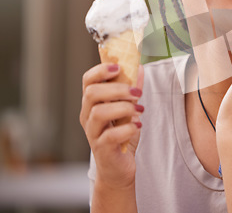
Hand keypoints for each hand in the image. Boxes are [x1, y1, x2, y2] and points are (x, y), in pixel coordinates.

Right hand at [80, 64, 143, 188]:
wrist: (118, 168)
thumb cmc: (121, 135)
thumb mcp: (129, 109)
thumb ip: (132, 89)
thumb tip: (139, 67)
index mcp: (92, 103)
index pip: (87, 80)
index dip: (101, 70)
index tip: (118, 67)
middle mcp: (88, 116)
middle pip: (92, 93)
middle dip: (117, 89)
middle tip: (137, 92)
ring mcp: (92, 133)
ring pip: (99, 112)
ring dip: (124, 107)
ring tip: (139, 111)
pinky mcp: (101, 149)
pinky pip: (110, 135)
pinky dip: (127, 128)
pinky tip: (137, 126)